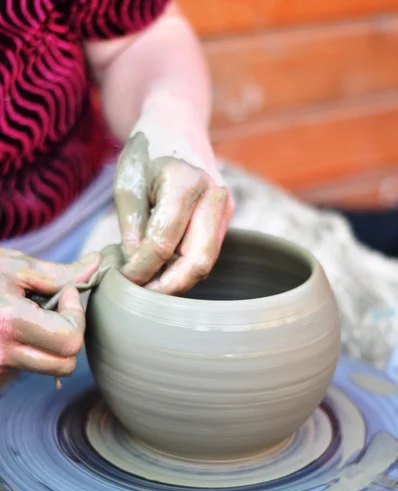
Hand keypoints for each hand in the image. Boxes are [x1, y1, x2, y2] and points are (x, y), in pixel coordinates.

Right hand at [0, 249, 100, 375]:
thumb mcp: (13, 266)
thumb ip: (59, 273)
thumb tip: (96, 265)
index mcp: (9, 324)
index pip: (70, 340)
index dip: (76, 314)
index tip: (66, 293)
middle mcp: (0, 355)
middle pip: (64, 365)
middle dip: (69, 336)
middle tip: (56, 310)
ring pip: (45, 369)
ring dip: (48, 345)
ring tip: (28, 317)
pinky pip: (22, 371)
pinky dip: (27, 352)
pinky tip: (12, 330)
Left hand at [113, 101, 234, 294]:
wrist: (178, 124)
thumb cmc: (148, 151)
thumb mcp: (126, 182)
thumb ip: (131, 227)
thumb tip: (138, 268)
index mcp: (186, 182)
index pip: (163, 243)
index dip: (141, 268)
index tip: (123, 279)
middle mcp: (214, 196)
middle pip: (197, 261)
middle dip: (168, 286)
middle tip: (142, 296)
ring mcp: (225, 208)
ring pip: (206, 261)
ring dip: (178, 279)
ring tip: (149, 283)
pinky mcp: (226, 216)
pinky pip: (207, 251)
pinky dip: (185, 265)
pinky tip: (163, 266)